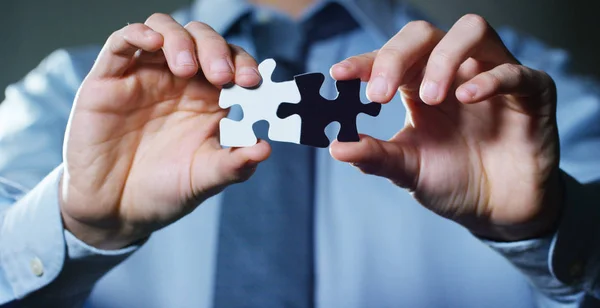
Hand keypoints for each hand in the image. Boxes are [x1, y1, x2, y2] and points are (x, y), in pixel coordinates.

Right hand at [60, 14, 270, 248]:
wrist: (115, 212)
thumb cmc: (163, 191)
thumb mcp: (204, 180)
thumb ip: (235, 165)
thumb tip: (265, 148)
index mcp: (208, 100)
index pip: (233, 64)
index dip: (245, 65)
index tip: (253, 82)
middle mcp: (178, 82)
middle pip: (203, 40)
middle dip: (217, 50)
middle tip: (223, 77)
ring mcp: (144, 77)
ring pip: (165, 30)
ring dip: (182, 40)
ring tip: (187, 68)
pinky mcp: (109, 81)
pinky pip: (121, 42)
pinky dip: (139, 33)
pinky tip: (153, 43)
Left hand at [329, 14, 560, 240]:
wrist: (497, 211)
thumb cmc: (451, 180)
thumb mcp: (407, 170)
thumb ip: (374, 156)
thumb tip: (335, 148)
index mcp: (419, 85)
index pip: (389, 58)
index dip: (364, 61)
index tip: (339, 75)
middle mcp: (453, 72)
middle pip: (423, 34)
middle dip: (396, 56)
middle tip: (380, 94)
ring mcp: (492, 76)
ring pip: (470, 31)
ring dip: (443, 58)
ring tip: (431, 97)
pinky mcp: (531, 93)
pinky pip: (516, 70)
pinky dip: (492, 78)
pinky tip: (468, 97)